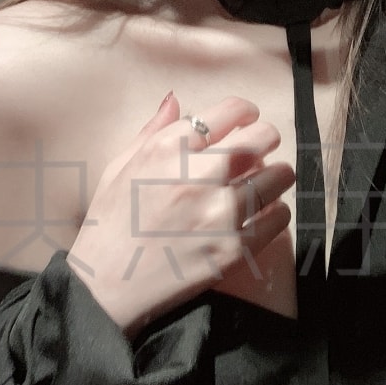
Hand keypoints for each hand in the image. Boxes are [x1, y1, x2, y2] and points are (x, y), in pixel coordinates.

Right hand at [69, 94, 294, 340]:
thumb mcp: (120, 167)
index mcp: (168, 150)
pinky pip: (278, 218)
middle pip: (262, 138)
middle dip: (267, 139)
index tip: (249, 121)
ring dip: (277, 175)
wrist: (106, 285)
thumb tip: (176, 98)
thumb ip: (152, 131)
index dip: (247, 112)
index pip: (230, 111)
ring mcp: (219, 214)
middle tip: (262, 150)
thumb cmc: (110, 223)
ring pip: (279, 176)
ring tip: (267, 182)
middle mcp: (197, 176)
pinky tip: (263, 213)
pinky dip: (277, 212)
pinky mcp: (234, 249)